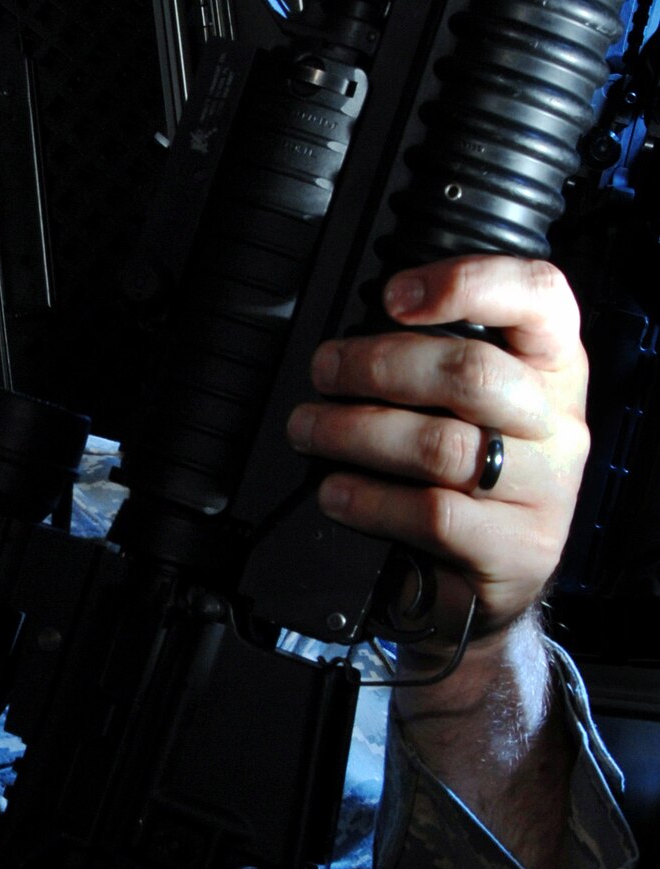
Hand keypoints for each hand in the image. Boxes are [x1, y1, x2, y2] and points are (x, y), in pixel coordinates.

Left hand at [285, 256, 589, 649]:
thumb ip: (434, 365)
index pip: (538, 297)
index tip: (394, 296)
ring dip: (356, 432)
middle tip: (324, 372)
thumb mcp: (470, 411)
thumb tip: (353, 342)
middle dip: (378, 365)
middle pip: (472, 373)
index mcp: (552, 368)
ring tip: (309, 429)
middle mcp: (558, 422)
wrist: (489, 586)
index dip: (467, 282)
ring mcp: (546, 489)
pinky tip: (336, 494)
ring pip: (441, 445)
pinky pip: (433, 513)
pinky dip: (370, 501)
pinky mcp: (518, 549)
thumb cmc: (469, 481)